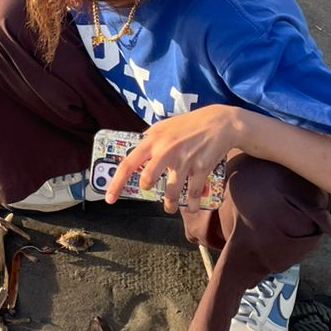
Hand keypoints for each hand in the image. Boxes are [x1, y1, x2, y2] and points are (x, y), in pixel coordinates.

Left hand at [104, 105, 242, 210]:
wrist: (221, 122)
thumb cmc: (190, 124)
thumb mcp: (165, 125)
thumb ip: (150, 137)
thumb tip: (135, 149)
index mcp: (153, 140)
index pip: (129, 163)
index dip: (117, 182)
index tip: (110, 198)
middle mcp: (166, 151)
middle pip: (149, 179)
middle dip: (149, 189)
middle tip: (151, 190)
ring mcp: (184, 161)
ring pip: (171, 192)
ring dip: (169, 204)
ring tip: (169, 208)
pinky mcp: (201, 168)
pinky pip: (193, 193)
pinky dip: (191, 204)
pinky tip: (190, 208)